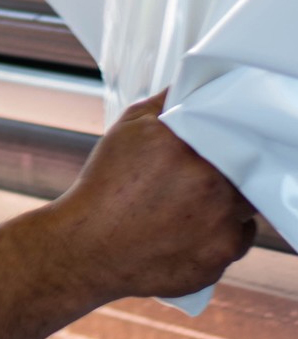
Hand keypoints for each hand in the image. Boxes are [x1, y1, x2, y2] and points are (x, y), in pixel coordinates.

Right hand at [44, 90, 255, 303]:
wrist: (91, 246)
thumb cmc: (105, 187)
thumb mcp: (127, 130)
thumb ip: (164, 104)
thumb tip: (191, 85)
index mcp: (184, 143)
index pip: (231, 125)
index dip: (227, 132)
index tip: (218, 137)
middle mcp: (209, 179)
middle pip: (244, 163)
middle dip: (226, 166)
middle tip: (198, 173)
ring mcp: (221, 219)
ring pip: (246, 199)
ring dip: (227, 197)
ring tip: (190, 201)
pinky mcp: (224, 253)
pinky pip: (241, 234)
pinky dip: (222, 229)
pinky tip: (191, 227)